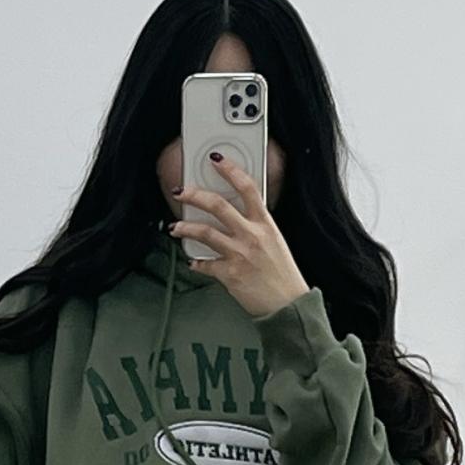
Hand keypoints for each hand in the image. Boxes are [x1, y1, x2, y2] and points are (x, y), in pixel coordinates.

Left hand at [170, 156, 310, 320]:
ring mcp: (239, 254)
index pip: (247, 188)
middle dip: (194, 194)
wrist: (288, 304)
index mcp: (266, 223)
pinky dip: (196, 262)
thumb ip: (256, 227)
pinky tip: (194, 262)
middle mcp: (252, 235)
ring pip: (204, 232)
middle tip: (180, 191)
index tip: (217, 159)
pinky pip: (204, 263)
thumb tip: (234, 218)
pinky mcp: (229, 273)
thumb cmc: (283, 275)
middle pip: (217, 205)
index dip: (230, 170)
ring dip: (185, 227)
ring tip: (176, 227)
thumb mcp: (275, 242)